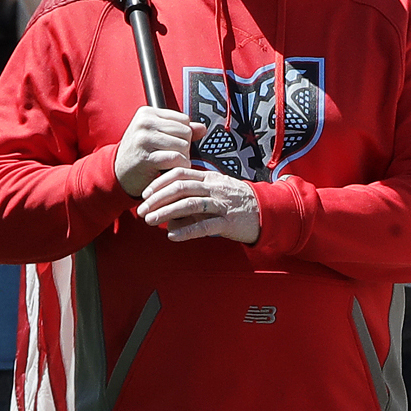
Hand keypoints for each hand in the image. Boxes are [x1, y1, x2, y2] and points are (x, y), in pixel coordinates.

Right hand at [114, 106, 201, 195]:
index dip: (183, 136)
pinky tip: (171, 170)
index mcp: (147, 113)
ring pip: (183, 145)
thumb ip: (179, 130)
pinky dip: (179, 166)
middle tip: (172, 157)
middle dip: (184, 147)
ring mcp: (144, 139)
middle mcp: (144, 122)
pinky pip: (176, 158)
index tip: (172, 145)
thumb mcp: (156, 136)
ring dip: (182, 159)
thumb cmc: (139, 154)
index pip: (184, 120)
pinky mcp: (146, 156)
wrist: (118, 173)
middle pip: (186, 132)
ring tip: (170, 163)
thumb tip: (202, 128)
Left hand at [137, 165, 260, 243]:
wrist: (267, 211)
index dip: (160, 182)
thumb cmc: (237, 203)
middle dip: (157, 199)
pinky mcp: (229, 222)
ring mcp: (222, 204)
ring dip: (167, 212)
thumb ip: (194, 197)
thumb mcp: (216, 192)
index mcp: (210, 178)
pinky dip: (186, 230)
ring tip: (151, 221)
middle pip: (181, 188)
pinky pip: (205, 226)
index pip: (180, 174)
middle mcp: (214, 188)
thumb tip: (169, 213)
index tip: (145, 194)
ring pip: (190, 204)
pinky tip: (172, 235)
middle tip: (142, 210)